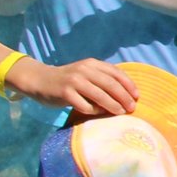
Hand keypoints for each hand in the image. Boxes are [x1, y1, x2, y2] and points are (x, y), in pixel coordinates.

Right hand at [15, 57, 137, 116]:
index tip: (137, 96)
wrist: (40, 80)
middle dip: (124, 97)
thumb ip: (102, 78)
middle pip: (111, 85)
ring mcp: (74, 81)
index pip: (116, 73)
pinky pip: (85, 106)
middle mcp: (84, 70)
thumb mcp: (86, 73)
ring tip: (121, 112)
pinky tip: (97, 113)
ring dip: (113, 106)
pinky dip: (94, 111)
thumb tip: (127, 93)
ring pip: (100, 96)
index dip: (129, 85)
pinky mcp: (65, 93)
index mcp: (92, 64)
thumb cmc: (68, 80)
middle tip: (132, 108)